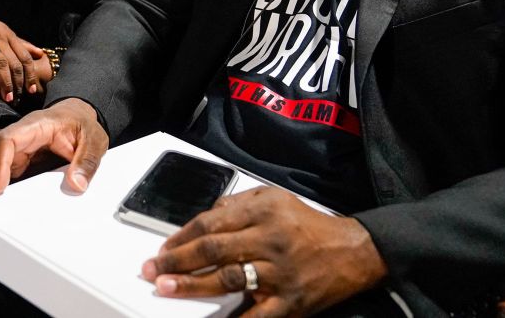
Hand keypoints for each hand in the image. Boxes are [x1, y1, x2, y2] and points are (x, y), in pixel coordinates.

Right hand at [0, 13, 38, 102]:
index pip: (24, 56)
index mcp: (8, 35)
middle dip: (18, 82)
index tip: (32, 89)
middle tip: (18, 97)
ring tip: (7, 96)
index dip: (30, 74)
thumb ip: (21, 44)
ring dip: (4, 81)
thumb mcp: (3, 32)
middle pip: (13, 62)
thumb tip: (40, 53)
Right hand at [0, 97, 107, 195]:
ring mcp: (15, 149)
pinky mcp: (17, 160)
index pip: (5, 140)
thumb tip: (76, 184)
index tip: (0, 187)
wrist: (77, 116)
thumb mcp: (94, 139)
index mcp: (34, 126)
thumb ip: (87, 160)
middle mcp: (18, 136)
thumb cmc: (82, 124)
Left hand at [140, 188, 387, 316]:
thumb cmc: (307, 225)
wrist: (353, 252)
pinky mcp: (290, 301)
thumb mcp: (274, 198)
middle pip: (214, 250)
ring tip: (167, 289)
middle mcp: (269, 239)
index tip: (163, 248)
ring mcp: (279, 273)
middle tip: (152, 270)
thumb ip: (237, 204)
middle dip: (177, 261)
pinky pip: (257, 315)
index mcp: (263, 211)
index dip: (182, 237)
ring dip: (193, 285)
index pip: (211, 223)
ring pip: (228, 279)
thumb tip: (204, 217)